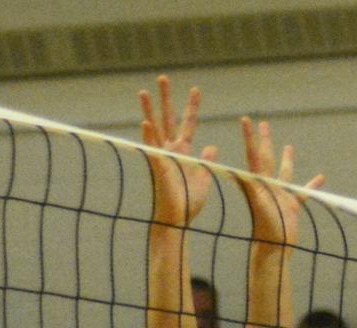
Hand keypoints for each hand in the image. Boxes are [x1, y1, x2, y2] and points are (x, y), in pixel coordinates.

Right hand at [139, 76, 217, 227]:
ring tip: (144, 91)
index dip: (191, 106)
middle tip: (163, 77)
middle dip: (165, 98)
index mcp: (183, 151)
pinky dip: (149, 137)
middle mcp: (171, 150)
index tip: (196, 89)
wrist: (178, 220)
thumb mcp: (203, 177)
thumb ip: (207, 160)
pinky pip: (152, 149)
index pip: (188, 123)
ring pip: (154, 128)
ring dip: (149, 110)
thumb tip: (212, 147)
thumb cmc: (189, 203)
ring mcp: (162, 157)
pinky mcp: (159, 168)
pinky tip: (145, 123)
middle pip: (167, 118)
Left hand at [237, 116, 325, 246]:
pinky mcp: (292, 207)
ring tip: (289, 145)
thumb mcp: (258, 205)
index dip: (250, 137)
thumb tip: (240, 171)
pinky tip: (321, 178)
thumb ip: (251, 188)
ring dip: (287, 159)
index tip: (245, 120)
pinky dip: (312, 185)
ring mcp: (281, 195)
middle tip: (263, 123)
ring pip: (285, 172)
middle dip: (264, 141)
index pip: (253, 155)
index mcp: (258, 183)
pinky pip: (304, 192)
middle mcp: (268, 186)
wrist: (274, 250)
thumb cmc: (265, 230)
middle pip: (266, 158)